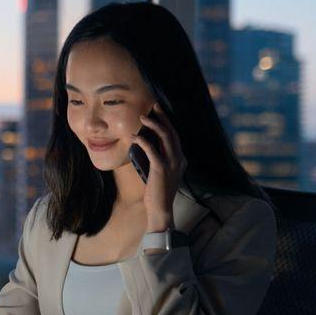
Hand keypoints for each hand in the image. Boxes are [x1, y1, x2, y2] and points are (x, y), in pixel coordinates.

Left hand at [131, 104, 186, 232]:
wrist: (160, 208)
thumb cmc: (157, 190)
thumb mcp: (161, 172)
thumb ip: (159, 159)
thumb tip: (147, 144)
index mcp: (181, 159)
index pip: (175, 136)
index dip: (168, 122)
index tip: (159, 112)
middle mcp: (179, 159)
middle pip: (172, 132)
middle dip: (163, 117)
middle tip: (154, 106)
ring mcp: (172, 163)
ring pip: (165, 137)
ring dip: (153, 125)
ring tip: (142, 118)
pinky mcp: (161, 168)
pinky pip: (152, 149)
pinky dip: (143, 141)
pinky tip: (134, 138)